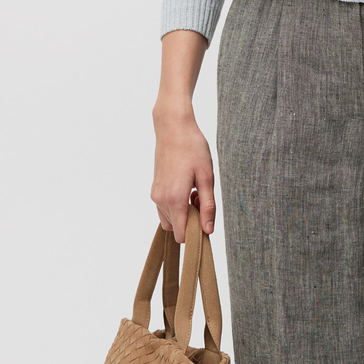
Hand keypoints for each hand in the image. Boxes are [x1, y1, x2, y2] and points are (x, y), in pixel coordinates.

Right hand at [150, 106, 216, 242]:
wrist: (173, 127)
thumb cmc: (192, 148)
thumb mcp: (207, 177)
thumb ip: (208, 206)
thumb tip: (208, 230)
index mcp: (174, 199)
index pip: (181, 235)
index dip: (196, 233)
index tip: (207, 218)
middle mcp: (161, 200)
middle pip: (176, 229)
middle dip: (191, 221)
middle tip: (202, 198)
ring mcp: (155, 195)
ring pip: (170, 219)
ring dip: (184, 213)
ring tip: (195, 191)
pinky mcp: (154, 189)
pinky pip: (165, 208)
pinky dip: (176, 205)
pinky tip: (187, 187)